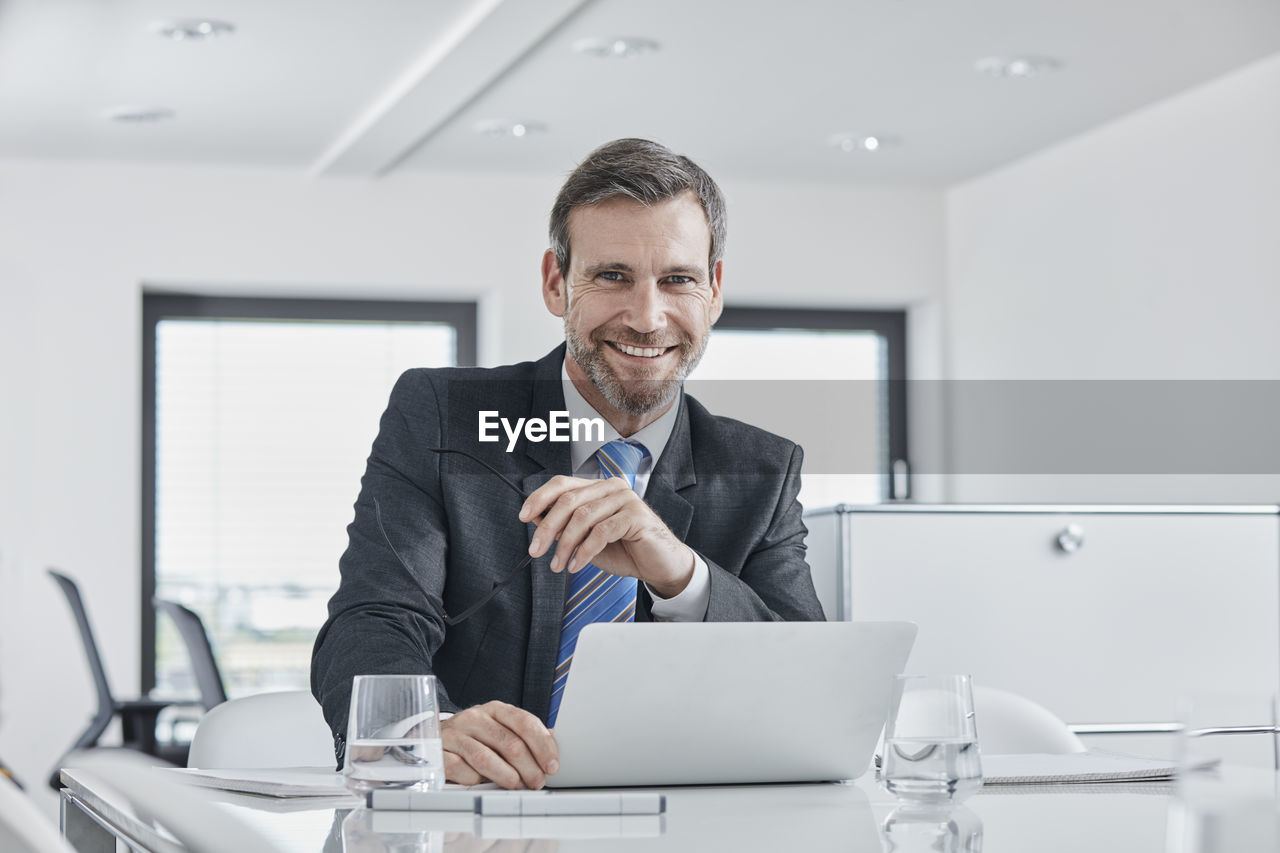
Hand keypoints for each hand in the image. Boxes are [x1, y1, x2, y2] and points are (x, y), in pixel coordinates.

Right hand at [441, 701, 558, 788]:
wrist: (435, 737)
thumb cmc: (475, 736)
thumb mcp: (500, 728)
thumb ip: (524, 735)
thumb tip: (553, 743)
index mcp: (495, 709)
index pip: (525, 722)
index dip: (543, 745)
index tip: (552, 765)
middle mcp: (475, 718)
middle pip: (509, 743)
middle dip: (529, 767)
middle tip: (537, 782)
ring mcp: (455, 735)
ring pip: (486, 759)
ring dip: (507, 777)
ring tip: (517, 786)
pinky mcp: (440, 753)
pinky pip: (462, 771)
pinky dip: (476, 781)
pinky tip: (482, 783)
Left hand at [519, 475, 694, 597]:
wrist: (658, 566)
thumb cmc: (625, 550)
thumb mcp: (586, 539)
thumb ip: (564, 526)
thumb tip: (534, 518)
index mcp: (598, 488)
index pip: (563, 483)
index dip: (540, 498)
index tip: (524, 515)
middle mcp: (612, 487)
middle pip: (569, 500)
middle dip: (548, 527)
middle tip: (536, 550)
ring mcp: (626, 499)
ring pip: (583, 516)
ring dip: (565, 544)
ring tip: (559, 564)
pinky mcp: (636, 515)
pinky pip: (601, 531)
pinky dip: (585, 551)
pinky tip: (578, 564)